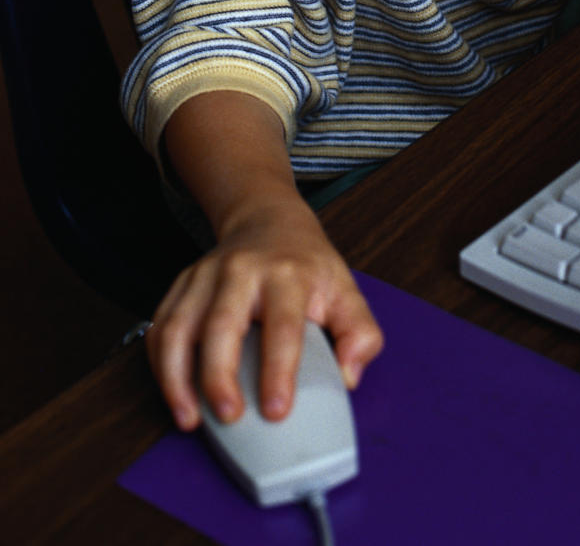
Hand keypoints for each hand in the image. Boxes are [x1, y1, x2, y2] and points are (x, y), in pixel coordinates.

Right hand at [146, 193, 382, 430]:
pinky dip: (160, 365)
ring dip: (177, 377)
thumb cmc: (306, 264)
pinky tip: (174, 393)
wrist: (269, 220)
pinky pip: (161, 326)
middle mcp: (241, 270)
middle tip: (229, 417)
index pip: (282, 325)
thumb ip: (359, 334)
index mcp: (287, 274)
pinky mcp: (182, 284)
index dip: (278, 370)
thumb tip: (348, 377)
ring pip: (179, 326)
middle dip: (219, 376)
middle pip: (221, 324)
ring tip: (189, 418)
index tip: (276, 410)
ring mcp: (205, 275)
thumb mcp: (346, 289)